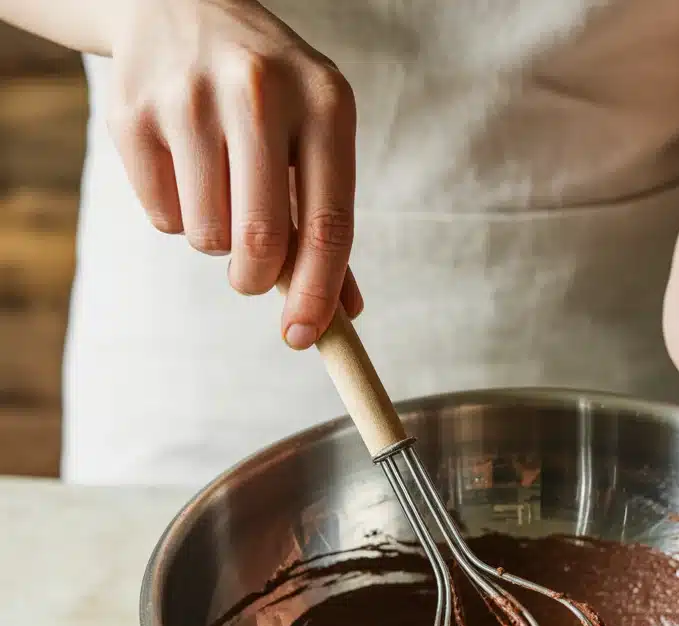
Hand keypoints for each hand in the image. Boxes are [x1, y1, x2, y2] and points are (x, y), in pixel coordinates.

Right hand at [106, 0, 360, 345]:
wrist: (178, 2)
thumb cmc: (267, 90)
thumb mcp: (316, 135)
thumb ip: (328, 223)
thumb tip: (344, 312)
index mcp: (324, 103)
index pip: (329, 223)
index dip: (318, 293)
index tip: (304, 336)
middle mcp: (260, 93)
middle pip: (261, 240)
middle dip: (256, 278)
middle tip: (251, 275)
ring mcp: (190, 98)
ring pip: (207, 236)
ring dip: (216, 242)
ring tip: (220, 190)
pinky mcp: (133, 112)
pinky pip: (163, 217)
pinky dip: (177, 216)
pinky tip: (184, 168)